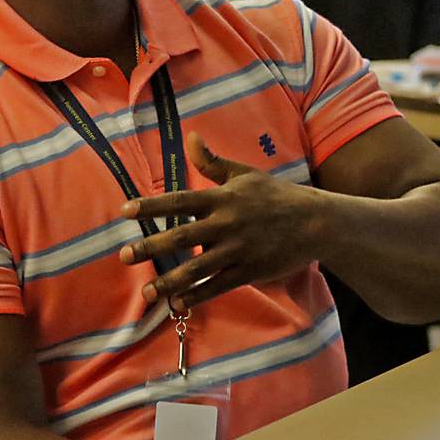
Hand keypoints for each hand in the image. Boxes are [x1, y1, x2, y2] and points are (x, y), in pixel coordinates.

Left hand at [117, 132, 326, 309]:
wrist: (314, 223)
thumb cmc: (275, 195)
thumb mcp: (244, 174)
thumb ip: (213, 162)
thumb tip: (190, 137)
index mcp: (222, 198)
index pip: (180, 201)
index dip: (151, 206)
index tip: (125, 211)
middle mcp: (226, 224)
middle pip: (182, 236)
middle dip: (151, 247)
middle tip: (125, 256)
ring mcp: (237, 250)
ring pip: (197, 268)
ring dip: (170, 281)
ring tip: (147, 292)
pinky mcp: (249, 271)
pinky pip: (218, 286)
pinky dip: (198, 295)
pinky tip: (178, 302)